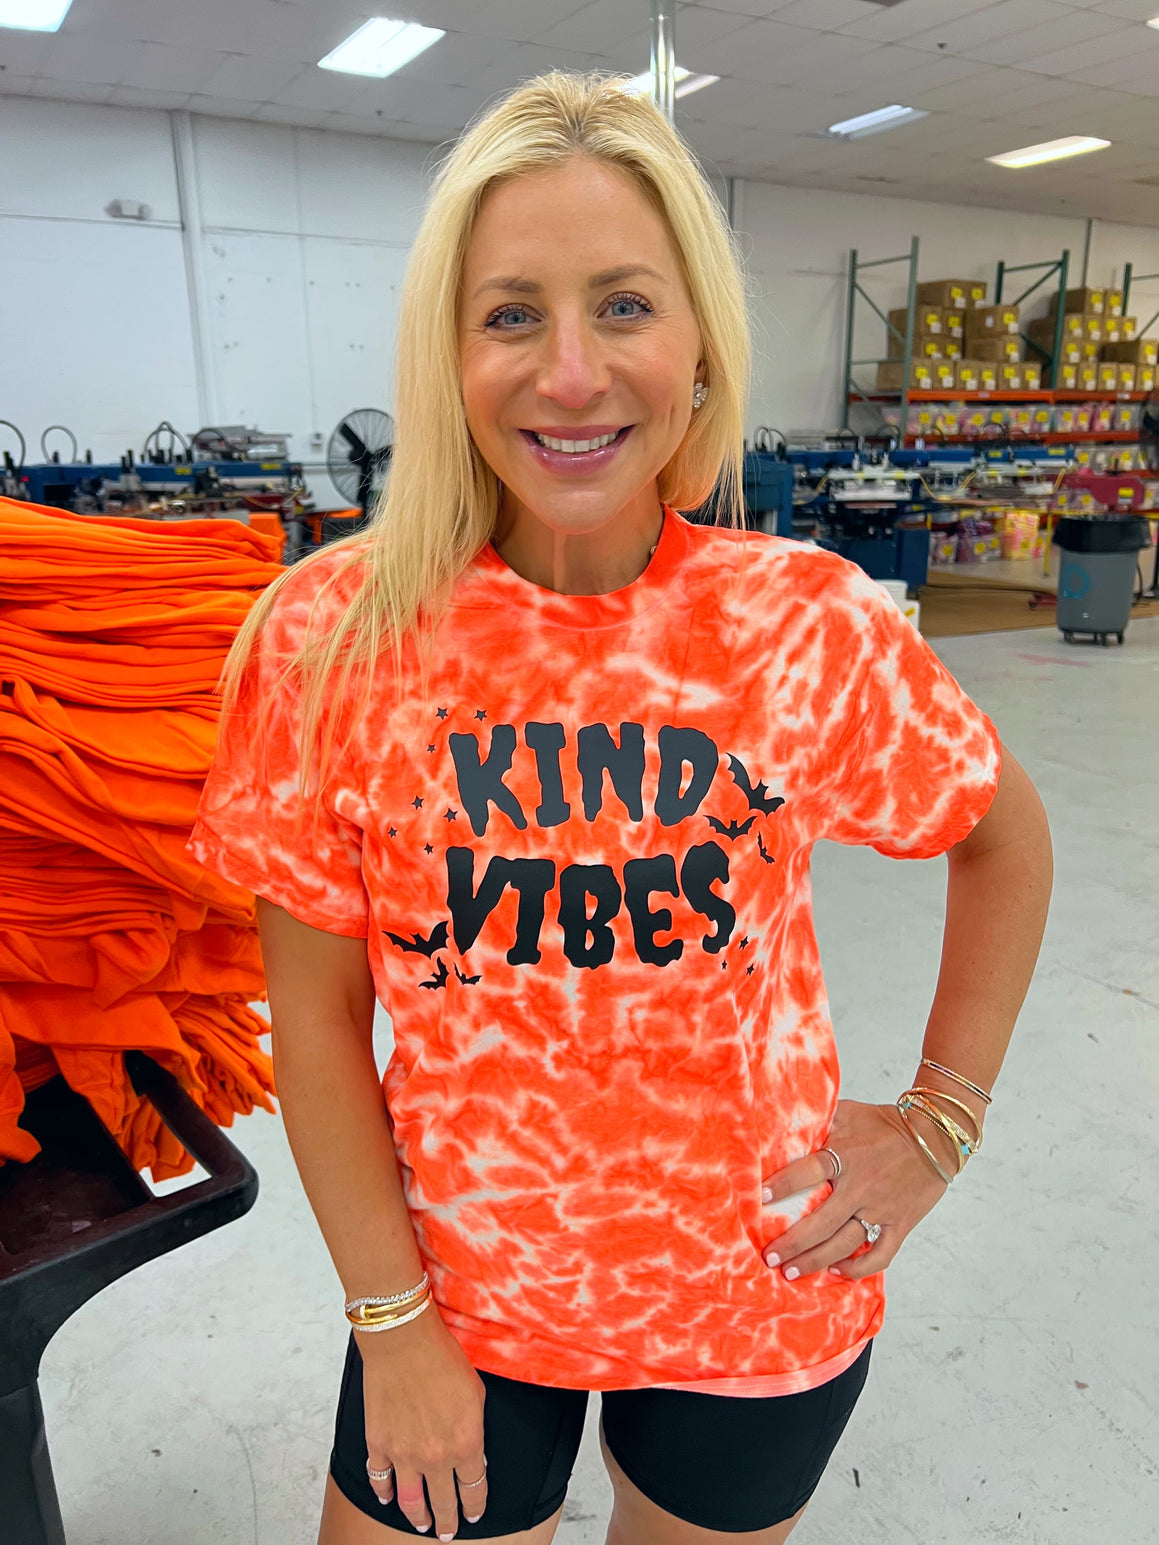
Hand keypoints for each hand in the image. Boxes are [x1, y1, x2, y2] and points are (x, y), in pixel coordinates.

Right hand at [360, 1308, 488, 1538]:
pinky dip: (383, 1493)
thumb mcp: (476, 1394)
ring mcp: (404, 1454)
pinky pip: (380, 1479)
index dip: (475, 1506)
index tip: (474, 1514)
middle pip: (444, 1503)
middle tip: (448, 1532)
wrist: (404, 1341)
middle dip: (448, 1521)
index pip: (474, 1489)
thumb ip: (475, 1429)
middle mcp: (436, 1457)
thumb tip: (474, 1452)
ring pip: (411, 1501)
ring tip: (422, 1524)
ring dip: (418, 1517)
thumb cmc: (443, 1358)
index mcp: (466, 1443)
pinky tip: (387, 1499)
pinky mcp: (379, 1444)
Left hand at [760, 1098, 949, 1281]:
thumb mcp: (849, 1112)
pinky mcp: (900, 1224)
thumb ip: (819, 1119)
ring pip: (845, 1244)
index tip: (760, 1199)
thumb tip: (782, 1119)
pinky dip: (858, 1269)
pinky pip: (880, 1255)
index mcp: (846, 1155)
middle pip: (821, 1222)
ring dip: (816, 1261)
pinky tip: (837, 1271)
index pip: (808, 1172)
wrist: (934, 1136)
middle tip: (768, 1256)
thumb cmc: (886, 1123)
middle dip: (792, 1243)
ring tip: (791, 1272)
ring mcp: (881, 1209)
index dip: (783, 1185)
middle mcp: (861, 1186)